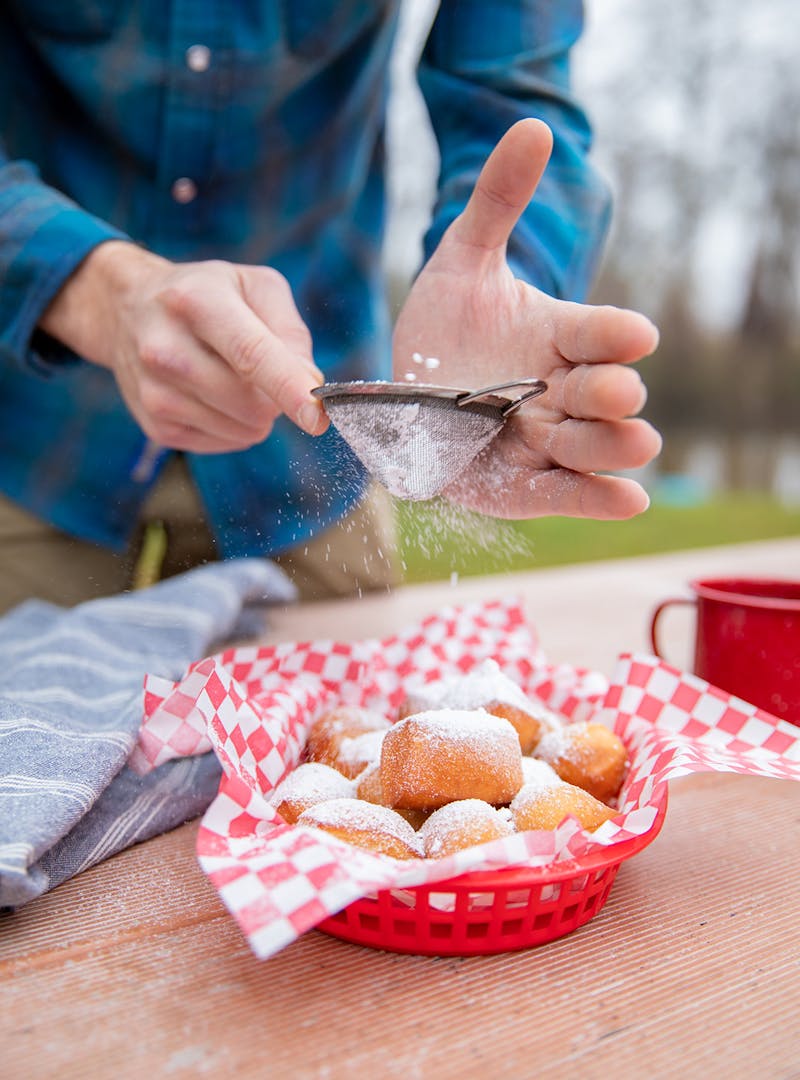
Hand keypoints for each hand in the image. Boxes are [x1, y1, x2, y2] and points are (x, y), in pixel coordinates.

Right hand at [40, 242, 327, 451]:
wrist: (128, 308)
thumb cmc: (207, 294)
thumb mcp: (254, 287)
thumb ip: (291, 333)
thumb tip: (309, 385)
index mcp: (197, 301)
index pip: (250, 355)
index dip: (288, 389)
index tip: (318, 418)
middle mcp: (166, 348)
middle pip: (251, 403)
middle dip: (276, 397)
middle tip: (261, 371)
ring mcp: (155, 391)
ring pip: (243, 430)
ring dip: (255, 413)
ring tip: (229, 376)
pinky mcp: (155, 425)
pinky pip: (224, 443)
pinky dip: (234, 426)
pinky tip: (212, 395)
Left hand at [392, 119, 660, 518]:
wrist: (400, 396)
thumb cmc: (441, 326)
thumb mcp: (460, 260)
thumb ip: (495, 202)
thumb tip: (533, 127)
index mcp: (559, 336)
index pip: (597, 333)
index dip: (614, 335)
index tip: (635, 334)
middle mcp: (562, 390)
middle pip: (604, 393)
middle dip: (614, 393)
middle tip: (618, 390)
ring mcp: (545, 440)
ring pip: (592, 446)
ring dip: (613, 446)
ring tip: (636, 442)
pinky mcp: (524, 485)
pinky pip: (565, 494)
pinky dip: (598, 498)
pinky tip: (629, 499)